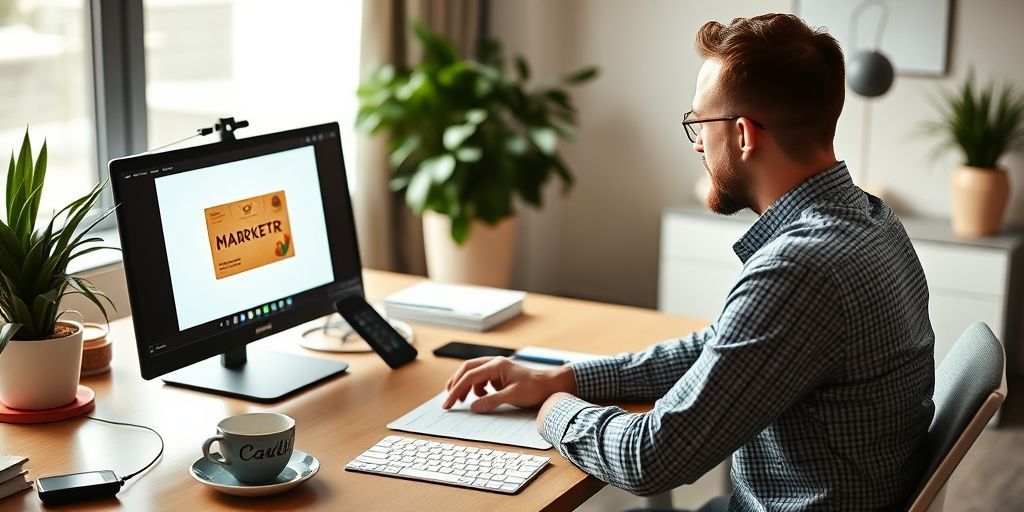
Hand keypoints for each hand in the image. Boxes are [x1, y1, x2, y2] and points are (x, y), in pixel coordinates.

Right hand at [442, 357, 575, 412]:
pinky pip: (481, 379)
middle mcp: (494, 363)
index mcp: (496, 365)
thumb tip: (473, 407)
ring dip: (465, 386)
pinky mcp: (499, 375)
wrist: (550, 385)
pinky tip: (480, 397)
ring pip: (472, 374)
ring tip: (462, 400)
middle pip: (466, 370)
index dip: (456, 390)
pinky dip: (476, 388)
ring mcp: (496, 368)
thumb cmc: (535, 388)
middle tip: (449, 400)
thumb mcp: (512, 397)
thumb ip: (491, 401)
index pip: (469, 376)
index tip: (449, 403)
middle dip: (455, 384)